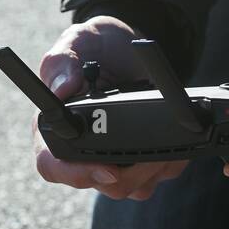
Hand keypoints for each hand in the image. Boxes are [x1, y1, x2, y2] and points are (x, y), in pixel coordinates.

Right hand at [33, 16, 188, 199]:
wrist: (128, 47)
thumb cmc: (94, 46)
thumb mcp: (76, 41)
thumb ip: (63, 64)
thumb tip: (62, 90)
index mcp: (53, 129)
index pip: (53, 166)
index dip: (76, 175)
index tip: (107, 169)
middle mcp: (79, 151)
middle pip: (98, 183)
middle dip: (130, 172)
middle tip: (152, 147)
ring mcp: (110, 160)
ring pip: (131, 187)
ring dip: (153, 167)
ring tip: (165, 135)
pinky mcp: (138, 161)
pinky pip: (156, 176)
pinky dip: (171, 161)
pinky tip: (175, 140)